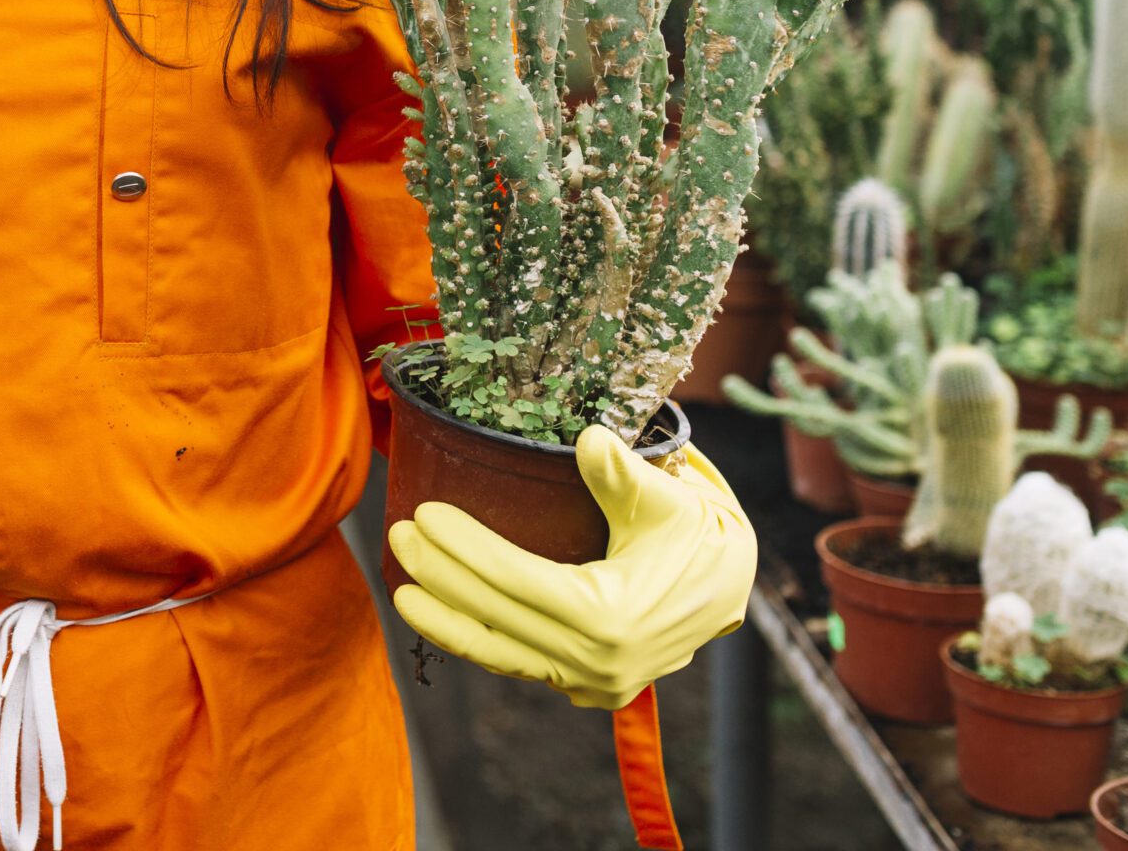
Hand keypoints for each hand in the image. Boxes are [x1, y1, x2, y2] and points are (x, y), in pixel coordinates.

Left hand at [388, 425, 754, 709]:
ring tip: (400, 584)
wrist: (731, 586)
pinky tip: (440, 611)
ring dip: (445, 618)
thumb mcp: (669, 497)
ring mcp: (591, 684)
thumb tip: (590, 438)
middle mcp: (598, 663)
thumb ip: (624, 474)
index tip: (423, 513)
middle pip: (496, 618)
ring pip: (498, 653)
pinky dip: (477, 637)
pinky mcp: (585, 687)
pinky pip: (517, 662)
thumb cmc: (698, 531)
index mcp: (614, 618)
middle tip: (396, 534)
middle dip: (439, 577)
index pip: (516, 581)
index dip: (465, 548)